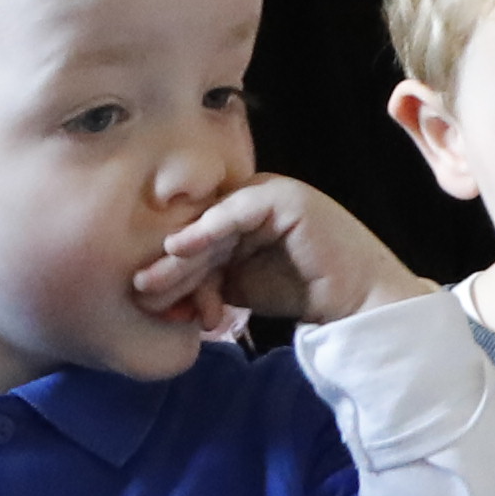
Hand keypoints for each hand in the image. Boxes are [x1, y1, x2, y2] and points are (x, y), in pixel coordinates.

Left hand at [134, 172, 410, 334]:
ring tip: (151, 280)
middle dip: (167, 262)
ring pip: (212, 221)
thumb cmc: (303, 293)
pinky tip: (181, 248)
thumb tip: (161, 288)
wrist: (356, 303)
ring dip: (180, 254)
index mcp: (243, 214)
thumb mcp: (241, 286)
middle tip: (138, 290)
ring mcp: (271, 193)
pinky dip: (208, 228)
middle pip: (200, 226)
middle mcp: (254, 197)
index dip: (170, 264)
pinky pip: (237, 210)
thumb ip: (208, 279)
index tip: (144, 295)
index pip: (197, 234)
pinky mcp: (286, 197)